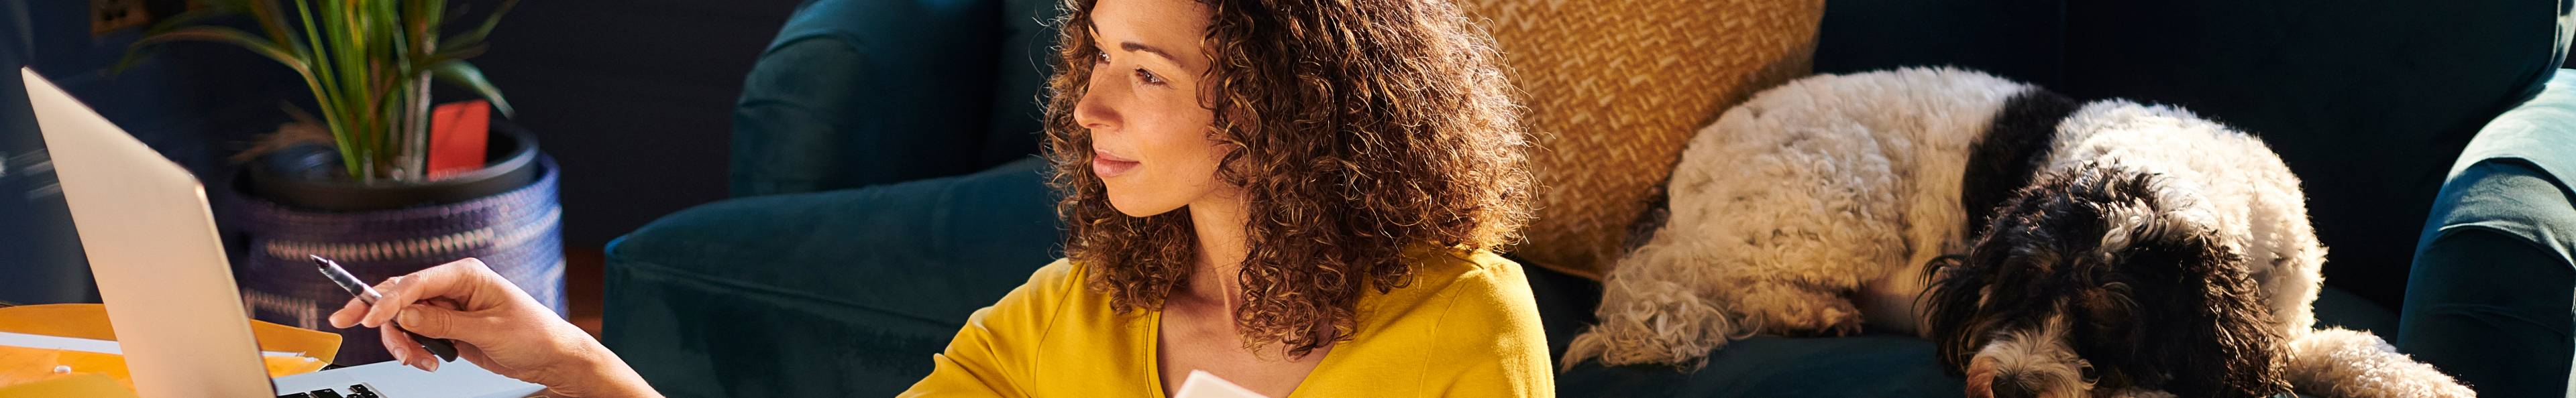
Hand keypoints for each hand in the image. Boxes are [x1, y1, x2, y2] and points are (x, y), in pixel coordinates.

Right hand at [327, 258, 658, 397]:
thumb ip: (443, 322)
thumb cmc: (533, 334)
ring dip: (401, 341)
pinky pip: (414, 333)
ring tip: (419, 361)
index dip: (387, 299)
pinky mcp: (446, 325)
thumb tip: (405, 315)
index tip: (368, 319)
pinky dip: (412, 348)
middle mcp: (453, 286)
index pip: (416, 282)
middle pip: (399, 295)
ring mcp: (447, 306)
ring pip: (402, 318)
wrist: (551, 356)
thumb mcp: (487, 330)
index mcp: (466, 275)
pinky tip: (426, 361)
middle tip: (348, 325)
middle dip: (376, 313)